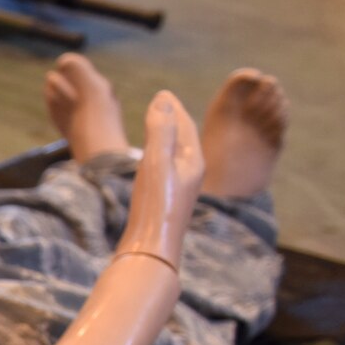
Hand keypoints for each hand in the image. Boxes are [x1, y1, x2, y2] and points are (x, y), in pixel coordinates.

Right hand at [117, 91, 203, 266]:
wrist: (150, 250)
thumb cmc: (155, 204)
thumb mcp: (157, 160)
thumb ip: (161, 128)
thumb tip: (164, 98)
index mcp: (194, 160)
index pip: (186, 125)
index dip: (174, 108)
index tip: (164, 94)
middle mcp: (191, 174)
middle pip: (184, 139)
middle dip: (174, 120)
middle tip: (164, 105)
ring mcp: (180, 190)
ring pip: (176, 155)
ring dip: (168, 139)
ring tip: (159, 130)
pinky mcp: (166, 203)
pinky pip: (167, 170)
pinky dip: (160, 158)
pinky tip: (153, 166)